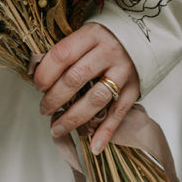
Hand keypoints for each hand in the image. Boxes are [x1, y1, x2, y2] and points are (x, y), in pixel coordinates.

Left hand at [33, 23, 138, 153]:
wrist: (143, 36)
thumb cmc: (104, 39)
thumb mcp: (85, 35)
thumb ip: (66, 53)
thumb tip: (39, 78)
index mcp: (92, 35)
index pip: (63, 55)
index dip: (46, 73)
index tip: (37, 86)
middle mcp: (108, 52)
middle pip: (76, 79)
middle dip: (55, 98)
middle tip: (44, 109)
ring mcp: (123, 71)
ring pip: (96, 99)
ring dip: (74, 117)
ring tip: (57, 128)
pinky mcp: (134, 88)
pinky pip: (119, 113)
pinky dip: (106, 131)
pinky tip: (94, 146)